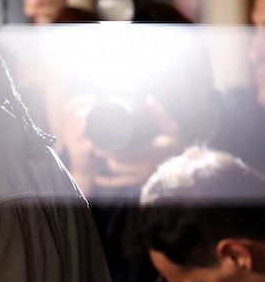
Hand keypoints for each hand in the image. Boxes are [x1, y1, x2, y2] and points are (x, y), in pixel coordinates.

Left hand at [60, 95, 184, 195]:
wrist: (185, 157)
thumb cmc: (176, 139)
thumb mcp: (170, 126)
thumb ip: (160, 113)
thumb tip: (149, 98)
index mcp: (148, 152)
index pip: (121, 154)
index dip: (106, 150)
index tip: (96, 143)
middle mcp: (145, 166)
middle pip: (116, 162)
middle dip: (105, 154)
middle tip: (95, 146)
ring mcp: (143, 175)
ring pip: (117, 170)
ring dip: (108, 161)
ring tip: (101, 153)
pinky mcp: (141, 180)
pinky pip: (121, 183)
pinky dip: (108, 182)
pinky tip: (97, 179)